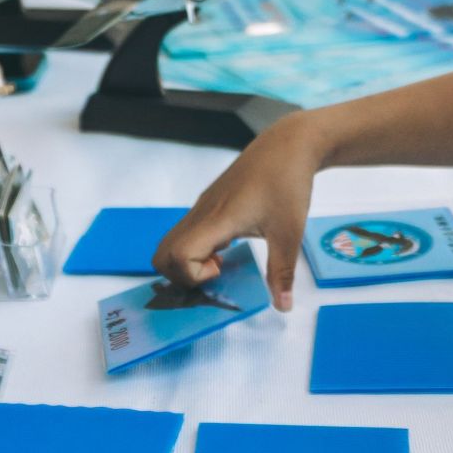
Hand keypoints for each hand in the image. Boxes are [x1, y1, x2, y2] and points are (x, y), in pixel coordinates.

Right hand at [153, 115, 324, 310]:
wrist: (287, 144)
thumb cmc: (287, 184)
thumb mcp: (290, 233)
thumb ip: (282, 272)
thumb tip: (283, 307)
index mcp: (216, 220)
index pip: (177, 254)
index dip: (192, 274)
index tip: (222, 270)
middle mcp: (202, 213)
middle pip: (162, 253)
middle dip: (181, 275)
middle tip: (216, 274)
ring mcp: (203, 206)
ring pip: (172, 241)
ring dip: (188, 261)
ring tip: (223, 262)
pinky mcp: (210, 202)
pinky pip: (187, 231)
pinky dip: (196, 248)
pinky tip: (228, 247)